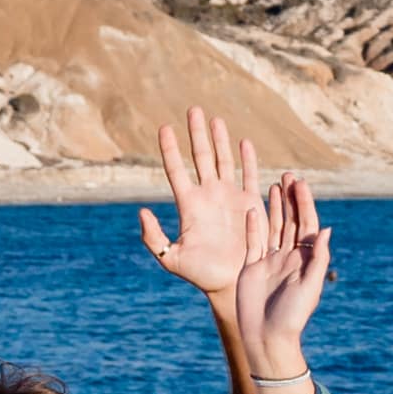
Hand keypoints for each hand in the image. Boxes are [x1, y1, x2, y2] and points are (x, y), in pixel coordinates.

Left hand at [134, 110, 268, 300]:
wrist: (231, 284)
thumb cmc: (201, 275)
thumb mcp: (172, 258)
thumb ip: (154, 237)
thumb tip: (142, 211)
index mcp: (189, 205)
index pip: (177, 170)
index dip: (170, 149)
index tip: (164, 127)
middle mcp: (208, 196)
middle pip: (201, 157)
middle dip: (197, 134)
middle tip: (193, 109)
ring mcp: (229, 197)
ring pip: (224, 161)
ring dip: (221, 140)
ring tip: (215, 119)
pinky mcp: (250, 204)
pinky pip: (249, 176)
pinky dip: (247, 159)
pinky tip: (244, 142)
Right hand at [232, 171, 332, 381]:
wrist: (267, 338)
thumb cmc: (293, 316)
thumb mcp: (310, 286)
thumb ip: (319, 257)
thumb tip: (328, 228)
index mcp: (306, 261)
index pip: (307, 226)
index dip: (305, 204)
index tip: (301, 183)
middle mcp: (289, 258)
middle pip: (291, 221)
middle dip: (291, 199)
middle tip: (289, 175)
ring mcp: (270, 261)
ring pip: (273, 227)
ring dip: (275, 207)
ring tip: (274, 184)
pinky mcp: (252, 267)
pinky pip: (253, 242)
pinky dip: (253, 225)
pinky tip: (252, 208)